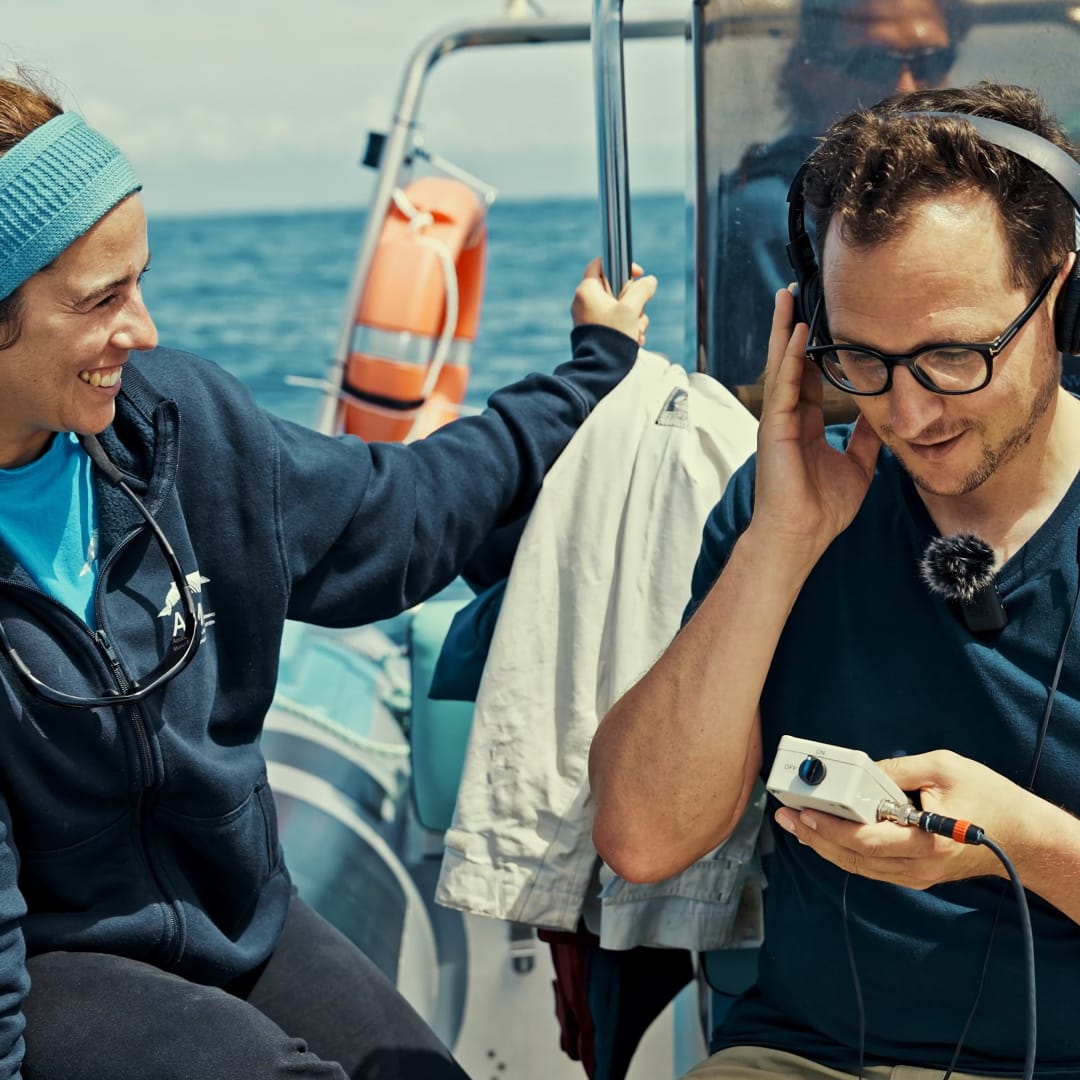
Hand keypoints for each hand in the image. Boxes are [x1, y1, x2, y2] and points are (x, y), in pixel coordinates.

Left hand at [571, 257, 656, 344]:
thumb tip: (650, 281)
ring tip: (636, 331)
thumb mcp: (631, 309)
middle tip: (637, 312)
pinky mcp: (595, 331)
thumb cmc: (613, 336)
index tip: (638, 274)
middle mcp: (584, 302)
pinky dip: (627, 328)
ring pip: (619, 307)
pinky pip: (614, 322)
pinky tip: (635, 339)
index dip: (622, 265)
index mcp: (587, 291)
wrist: (600, 368)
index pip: (601, 264)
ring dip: (634, 318)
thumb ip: (642, 290)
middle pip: (615, 288)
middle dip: (634, 301)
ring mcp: (589, 317)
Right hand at [749, 287, 881, 564]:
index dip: (815, 345)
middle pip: (790, 360)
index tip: (824, 318)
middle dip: (792, 325)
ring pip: (780, 364)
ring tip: (788, 294)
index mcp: (804, 424)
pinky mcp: (774, 427)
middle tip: (799, 290)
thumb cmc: (823, 509)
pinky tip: (793, 331)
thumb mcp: (859, 466)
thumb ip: (866, 436)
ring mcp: (777, 420)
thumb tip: (886, 410)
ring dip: (783, 328)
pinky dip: (787, 356)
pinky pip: (782, 383)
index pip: (810, 374)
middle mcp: (787, 416)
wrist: (801, 537)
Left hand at [774, 750, 1034, 888]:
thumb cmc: (989, 799)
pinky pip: (870, 866)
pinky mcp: (915, 874)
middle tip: (785, 816)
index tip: (803, 811)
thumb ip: (898, 770)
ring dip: (823, 844)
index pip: (864, 840)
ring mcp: (915, 875)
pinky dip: (844, 851)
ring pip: (858, 866)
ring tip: (795, 824)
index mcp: (925, 842)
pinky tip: (824, 835)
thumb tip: (860, 771)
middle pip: (853, 857)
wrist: (1024, 839)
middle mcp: (917, 866)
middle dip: (814, 835)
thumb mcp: (944, 767)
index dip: (828, 827)